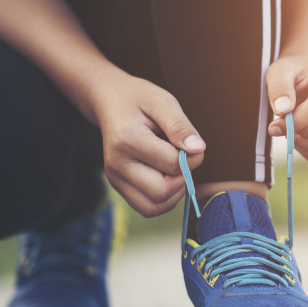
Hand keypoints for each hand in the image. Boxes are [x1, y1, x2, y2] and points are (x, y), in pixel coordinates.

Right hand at [92, 71, 204, 216]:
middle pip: (161, 192)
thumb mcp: (163, 102)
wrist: (109, 101)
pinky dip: (163, 199)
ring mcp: (115, 178)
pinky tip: (167, 177)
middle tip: (183, 158)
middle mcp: (116, 164)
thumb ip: (180, 126)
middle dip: (183, 178)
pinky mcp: (118, 186)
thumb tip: (198, 149)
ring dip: (174, 193)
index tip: (192, 143)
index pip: (172, 165)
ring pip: (153, 207)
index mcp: (127, 140)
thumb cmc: (138, 99)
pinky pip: (146, 207)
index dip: (192, 157)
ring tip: (174, 168)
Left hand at [266, 55, 307, 164]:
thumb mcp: (279, 74)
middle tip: (287, 130)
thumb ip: (278, 89)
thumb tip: (283, 110)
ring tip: (293, 136)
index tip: (276, 125)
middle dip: (306, 134)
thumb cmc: (292, 75)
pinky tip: (301, 144)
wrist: (303, 78)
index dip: (296, 121)